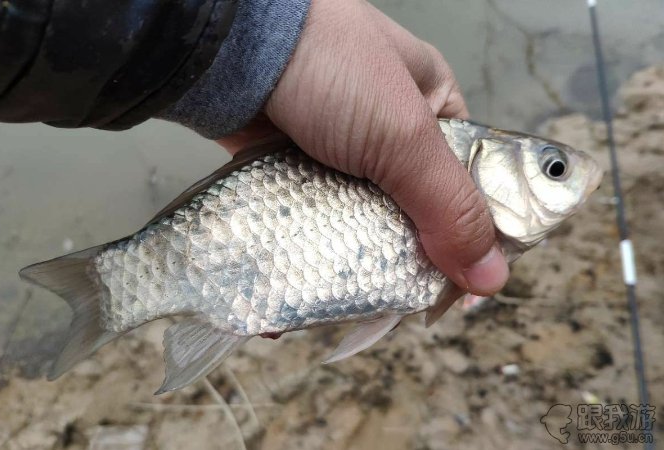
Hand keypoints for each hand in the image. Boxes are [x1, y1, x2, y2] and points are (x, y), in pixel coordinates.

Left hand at [217, 0, 507, 295]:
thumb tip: (491, 277)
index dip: (473, 237)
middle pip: (415, 212)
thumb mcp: (404, 135)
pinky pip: (317, 219)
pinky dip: (315, 250)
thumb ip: (449, 207)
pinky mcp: (298, 169)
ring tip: (353, 309)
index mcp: (434, 109)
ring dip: (358, 262)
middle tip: (402, 304)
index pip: (470, 182)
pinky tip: (309, 292)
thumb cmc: (330, 68)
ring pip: (363, 221)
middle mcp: (391, 134)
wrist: (230, 45)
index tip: (461, 290)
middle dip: (408, 257)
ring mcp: (341, 154)